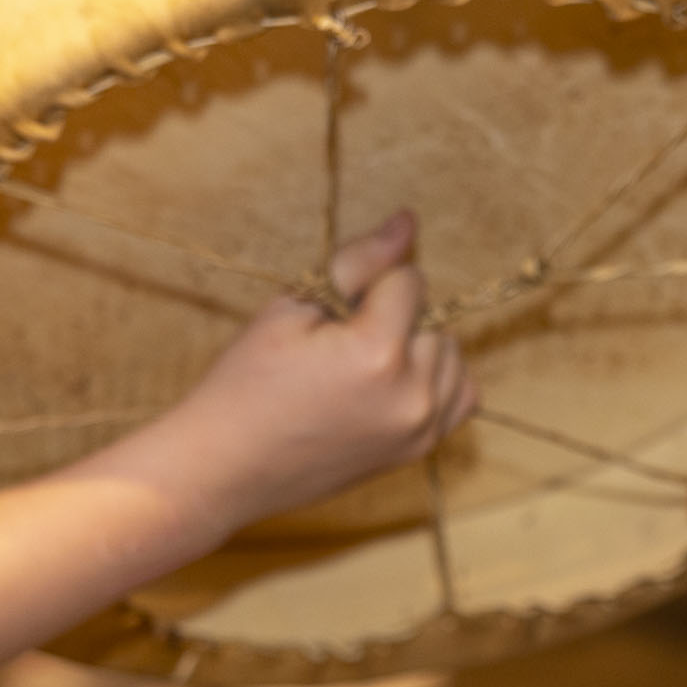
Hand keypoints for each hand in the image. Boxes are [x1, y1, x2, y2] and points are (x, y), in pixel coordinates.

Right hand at [143, 211, 473, 530]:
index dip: (370, 284)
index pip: (409, 281)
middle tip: (342, 343)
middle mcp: (411, 395)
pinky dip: (436, 381)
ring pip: (450, 354)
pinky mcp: (419, 450)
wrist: (227, 466)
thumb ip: (358, 263)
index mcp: (377, 353)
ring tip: (365, 365)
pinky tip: (395, 384)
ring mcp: (420, 429)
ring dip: (418, 348)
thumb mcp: (292, 308)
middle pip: (434, 318)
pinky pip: (459, 396)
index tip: (333, 311)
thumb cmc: (247, 383)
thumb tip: (408, 219)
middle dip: (396, 317)